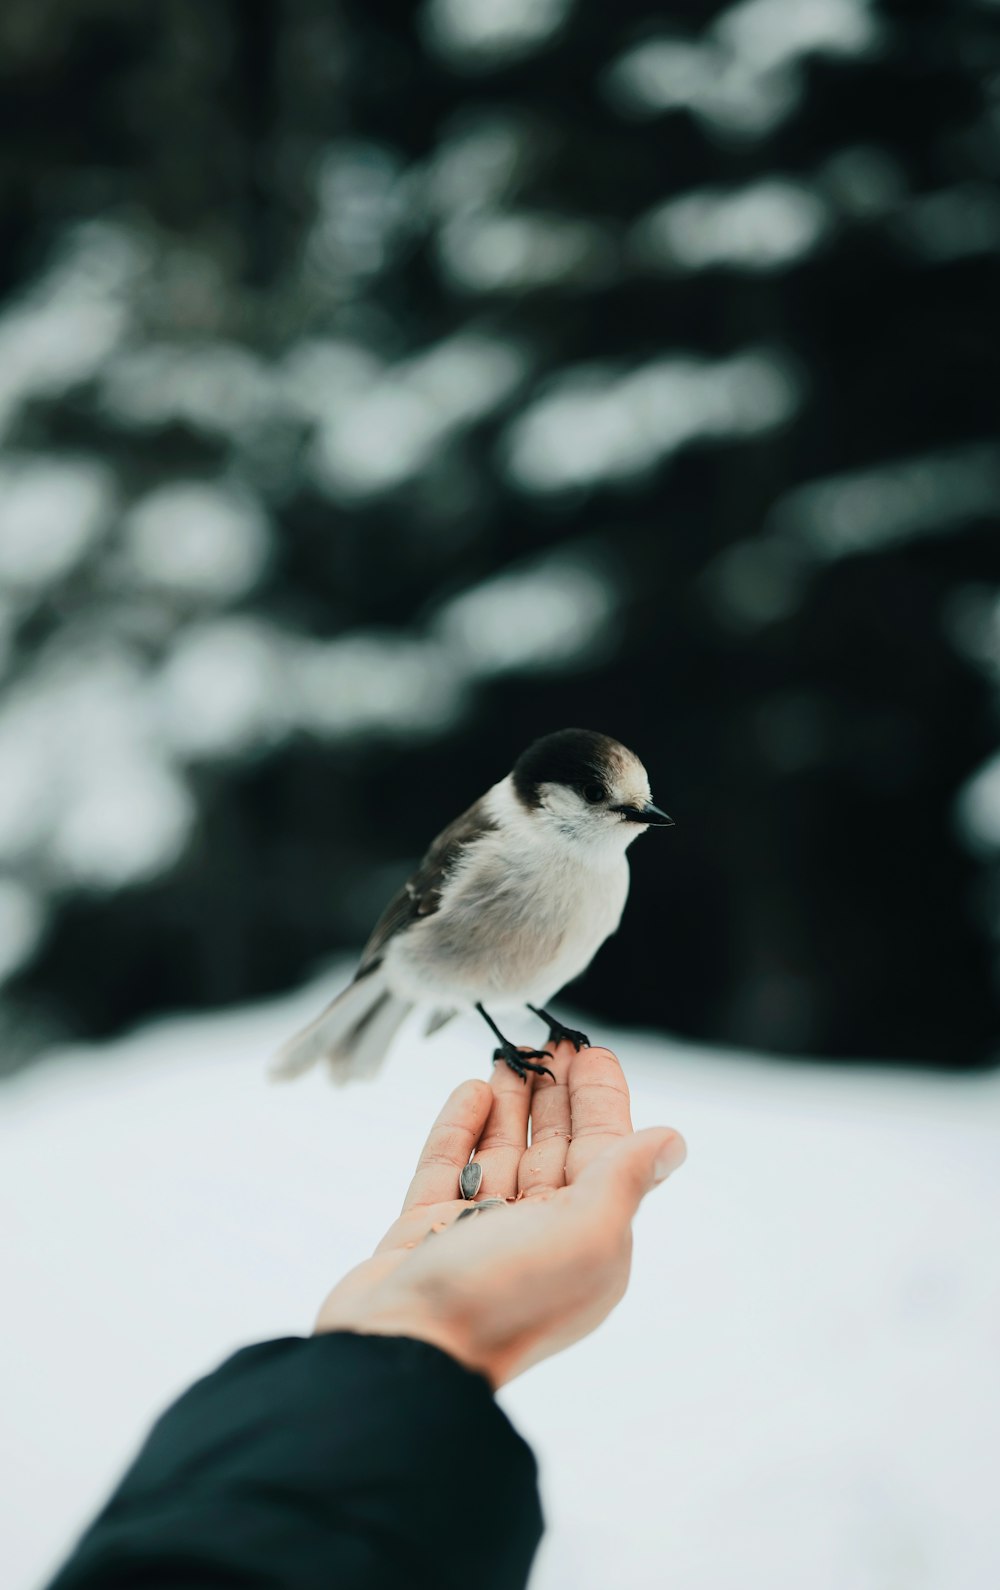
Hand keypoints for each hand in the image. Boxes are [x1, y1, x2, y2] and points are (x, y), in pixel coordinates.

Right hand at [314, 1041, 685, 1387]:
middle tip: (549, 1039)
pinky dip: (460, 1128)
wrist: (403, 1352)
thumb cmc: (502, 1298)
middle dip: (554, 1093)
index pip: (603, 1153)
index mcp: (587, 1242)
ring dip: (509, 1101)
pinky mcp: (424, 1232)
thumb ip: (626, 1179)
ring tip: (509, 1051)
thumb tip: (673, 1142)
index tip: (589, 1050)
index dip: (600, 1100)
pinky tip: (471, 1089)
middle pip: (553, 1148)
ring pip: (500, 1152)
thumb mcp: (586, 1234)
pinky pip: (447, 1168)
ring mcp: (477, 1234)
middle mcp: (538, 1237)